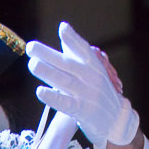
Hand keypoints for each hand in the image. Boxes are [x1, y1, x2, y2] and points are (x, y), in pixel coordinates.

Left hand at [26, 22, 138, 148]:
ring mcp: (87, 94)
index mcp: (94, 66)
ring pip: (65, 81)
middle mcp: (91, 78)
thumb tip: (63, 28)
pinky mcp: (83, 111)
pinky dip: (54, 97)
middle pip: (67, 64)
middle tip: (30, 46)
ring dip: (48, 72)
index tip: (62, 28)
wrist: (117, 120)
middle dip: (48, 55)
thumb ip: (76, 52)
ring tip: (31, 64)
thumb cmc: (98, 92)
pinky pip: (66, 103)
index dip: (73, 39)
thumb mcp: (92, 70)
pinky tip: (40, 91)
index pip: (83, 50)